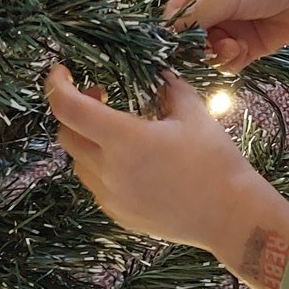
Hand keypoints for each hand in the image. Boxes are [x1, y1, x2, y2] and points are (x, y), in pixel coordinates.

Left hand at [46, 62, 256, 253]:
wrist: (230, 216)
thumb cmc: (216, 161)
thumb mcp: (194, 113)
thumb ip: (169, 88)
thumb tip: (158, 74)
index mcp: (124, 139)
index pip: (69, 108)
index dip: (57, 85)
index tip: (63, 72)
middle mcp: (108, 171)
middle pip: (66, 135)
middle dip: (74, 111)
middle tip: (101, 97)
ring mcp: (110, 197)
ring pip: (78, 162)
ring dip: (87, 141)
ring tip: (120, 132)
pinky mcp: (118, 215)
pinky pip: (96, 185)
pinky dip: (102, 167)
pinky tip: (133, 162)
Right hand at [164, 0, 288, 66]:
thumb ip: (193, 16)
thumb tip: (167, 38)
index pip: (172, 15)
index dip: (171, 35)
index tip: (173, 51)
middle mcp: (210, 7)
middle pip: (188, 40)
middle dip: (197, 49)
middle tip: (209, 49)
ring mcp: (229, 27)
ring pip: (206, 55)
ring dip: (216, 56)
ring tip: (232, 47)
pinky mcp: (246, 46)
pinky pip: (227, 63)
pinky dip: (231, 62)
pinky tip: (243, 51)